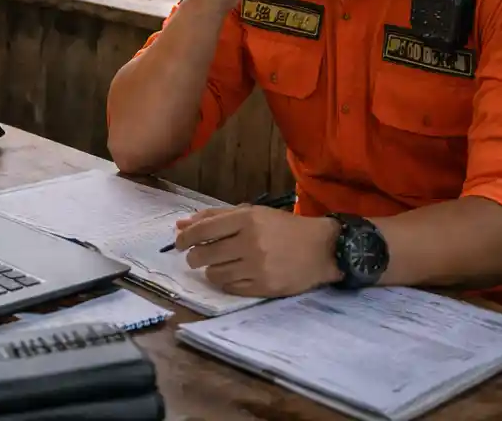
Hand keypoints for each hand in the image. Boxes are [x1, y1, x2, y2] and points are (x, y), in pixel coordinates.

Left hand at [173, 205, 341, 297]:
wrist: (322, 249)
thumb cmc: (284, 228)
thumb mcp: (252, 214)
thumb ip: (216, 217)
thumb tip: (180, 224)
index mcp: (247, 219)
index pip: (203, 230)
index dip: (185, 238)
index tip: (179, 243)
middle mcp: (250, 242)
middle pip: (204, 254)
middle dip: (193, 257)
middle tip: (196, 257)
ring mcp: (257, 267)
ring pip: (214, 274)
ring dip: (209, 271)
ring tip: (216, 266)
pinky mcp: (264, 287)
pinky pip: (230, 288)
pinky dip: (225, 282)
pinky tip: (231, 275)